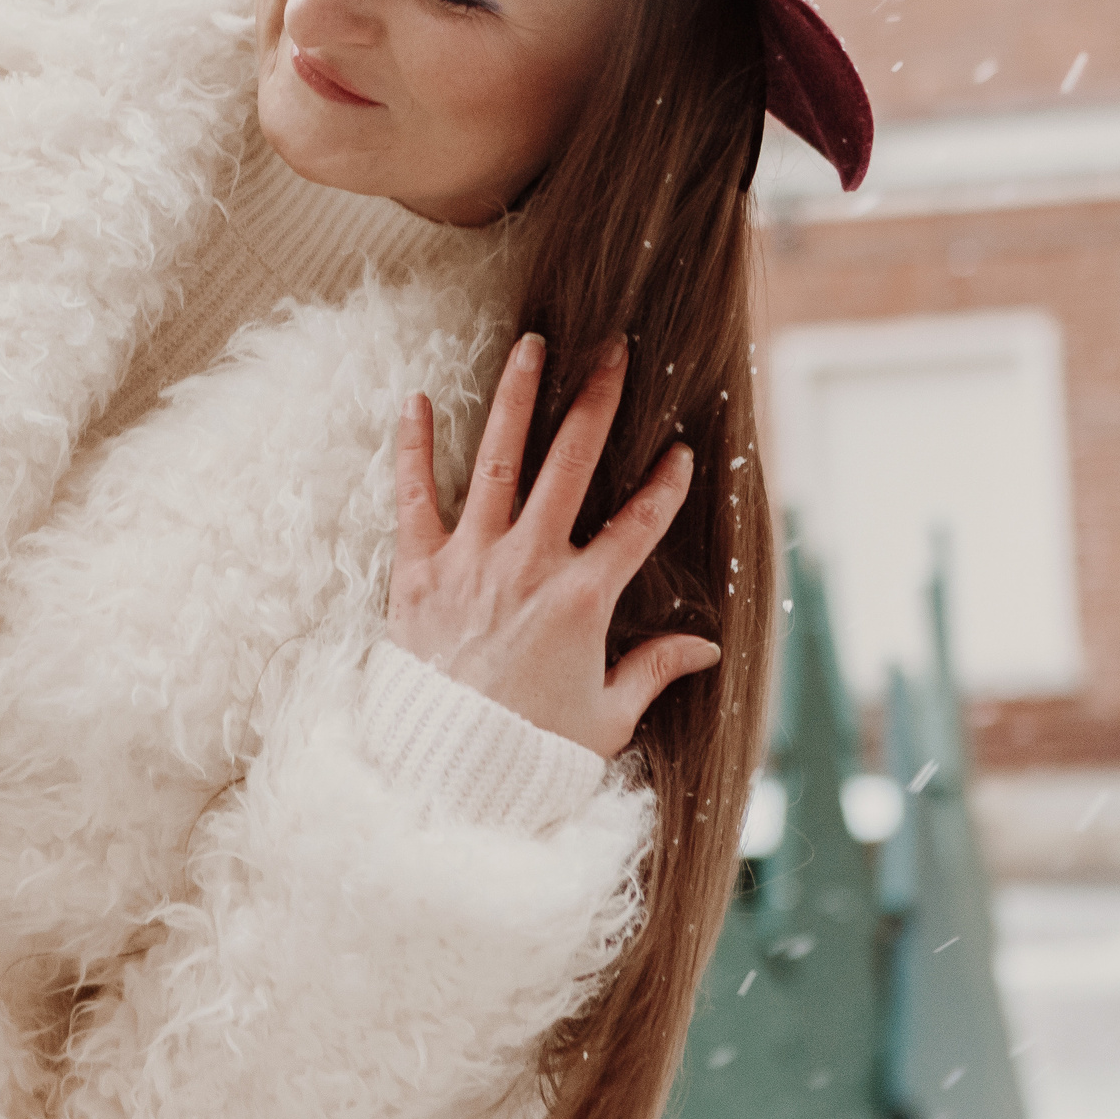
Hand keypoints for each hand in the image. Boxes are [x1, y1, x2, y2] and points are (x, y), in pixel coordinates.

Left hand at [389, 334, 715, 758]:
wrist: (445, 773)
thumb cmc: (528, 751)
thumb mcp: (605, 717)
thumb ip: (654, 670)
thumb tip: (707, 648)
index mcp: (583, 599)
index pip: (639, 525)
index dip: (665, 486)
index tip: (681, 450)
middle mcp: (528, 564)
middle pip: (571, 464)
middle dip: (596, 401)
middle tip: (611, 351)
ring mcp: (469, 559)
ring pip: (496, 460)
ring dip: (515, 398)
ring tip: (530, 345)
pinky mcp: (416, 568)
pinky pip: (413, 495)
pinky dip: (412, 446)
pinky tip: (414, 397)